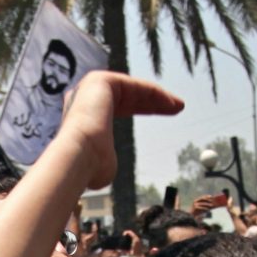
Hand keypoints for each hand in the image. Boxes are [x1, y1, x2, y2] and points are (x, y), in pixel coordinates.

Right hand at [54, 72, 182, 194]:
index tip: (164, 113)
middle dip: (154, 101)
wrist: (78, 155)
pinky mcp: (101, 80)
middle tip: (175, 108)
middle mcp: (85, 96)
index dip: (143, 108)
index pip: (119, 105)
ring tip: (178, 106)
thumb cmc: (90, 165)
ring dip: (157, 96)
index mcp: (84, 114)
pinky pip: (134, 84)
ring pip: (133, 87)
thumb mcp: (102, 163)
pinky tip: (169, 103)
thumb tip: (102, 176)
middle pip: (128, 94)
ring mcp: (91, 86)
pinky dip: (154, 93)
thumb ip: (105, 159)